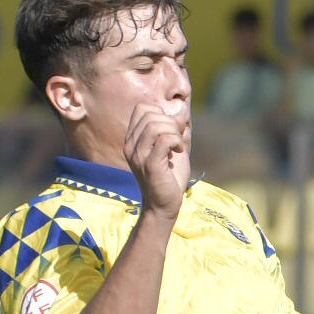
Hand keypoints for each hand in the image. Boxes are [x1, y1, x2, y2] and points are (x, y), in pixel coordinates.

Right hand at [126, 101, 190, 215]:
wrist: (164, 205)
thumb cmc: (168, 178)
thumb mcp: (171, 149)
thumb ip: (175, 131)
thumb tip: (182, 114)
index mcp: (132, 140)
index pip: (141, 109)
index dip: (160, 113)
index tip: (171, 129)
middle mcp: (131, 146)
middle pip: (150, 115)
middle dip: (170, 122)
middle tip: (177, 139)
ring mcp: (138, 155)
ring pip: (155, 126)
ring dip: (174, 132)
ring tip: (179, 146)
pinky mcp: (150, 164)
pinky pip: (164, 140)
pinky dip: (177, 141)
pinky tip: (180, 151)